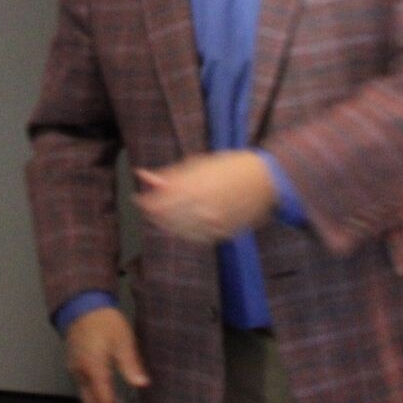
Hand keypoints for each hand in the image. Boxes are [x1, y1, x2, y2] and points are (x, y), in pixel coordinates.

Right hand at [64, 307, 148, 402]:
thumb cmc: (104, 321)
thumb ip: (130, 363)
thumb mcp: (122, 339)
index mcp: (94, 369)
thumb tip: (141, 384)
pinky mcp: (73, 366)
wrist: (82, 304)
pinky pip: (82, 391)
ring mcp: (74, 370)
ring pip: (84, 400)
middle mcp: (81, 374)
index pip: (104, 402)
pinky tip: (104, 400)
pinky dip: (93, 401)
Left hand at [134, 150, 275, 243]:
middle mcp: (203, 208)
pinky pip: (196, 238)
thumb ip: (169, 174)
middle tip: (147, 206)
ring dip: (166, 224)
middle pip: (167, 218)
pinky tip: (180, 224)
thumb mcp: (197, 164)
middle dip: (153, 213)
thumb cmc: (229, 166)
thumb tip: (143, 175)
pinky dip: (184, 232)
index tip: (137, 198)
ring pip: (179, 231)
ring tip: (162, 215)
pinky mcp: (223, 233)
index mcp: (195, 188)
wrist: (264, 180)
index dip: (145, 203)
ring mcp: (214, 223)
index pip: (159, 203)